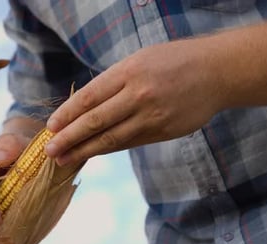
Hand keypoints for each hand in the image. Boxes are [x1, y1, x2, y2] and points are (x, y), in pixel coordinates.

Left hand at [45, 38, 224, 165]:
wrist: (216, 72)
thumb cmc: (173, 61)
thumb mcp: (139, 60)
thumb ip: (114, 83)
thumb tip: (85, 108)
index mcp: (128, 72)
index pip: (88, 97)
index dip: (67, 115)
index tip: (51, 127)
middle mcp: (138, 95)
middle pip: (95, 121)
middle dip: (68, 138)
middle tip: (49, 151)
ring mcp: (152, 116)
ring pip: (110, 138)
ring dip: (84, 151)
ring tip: (64, 159)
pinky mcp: (163, 132)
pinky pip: (129, 143)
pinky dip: (108, 149)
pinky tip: (92, 154)